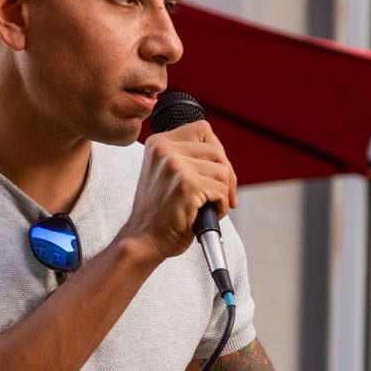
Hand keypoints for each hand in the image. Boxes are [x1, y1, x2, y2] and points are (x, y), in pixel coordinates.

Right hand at [124, 120, 239, 258]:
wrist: (144, 240)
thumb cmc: (160, 213)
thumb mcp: (166, 174)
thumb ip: (188, 158)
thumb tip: (224, 158)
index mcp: (158, 142)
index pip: (203, 130)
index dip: (217, 153)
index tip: (217, 174)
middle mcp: (164, 149)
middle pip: (218, 151)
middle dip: (226, 176)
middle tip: (221, 197)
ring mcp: (175, 165)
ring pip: (223, 172)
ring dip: (223, 194)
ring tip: (206, 207)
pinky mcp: (186, 184)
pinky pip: (222, 191)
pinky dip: (221, 207)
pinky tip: (206, 214)